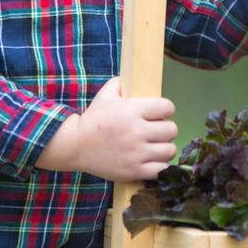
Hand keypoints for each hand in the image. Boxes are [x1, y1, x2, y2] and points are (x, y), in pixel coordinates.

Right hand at [38, 78, 177, 180]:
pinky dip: (160, 165)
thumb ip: (123, 83)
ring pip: (169, 150)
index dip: (165, 110)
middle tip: (157, 131)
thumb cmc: (94, 118)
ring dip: (165, 147)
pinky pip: (162, 169)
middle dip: (166, 129)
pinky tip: (152, 160)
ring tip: (156, 146)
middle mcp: (136, 131)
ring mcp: (136, 153)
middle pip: (171, 129)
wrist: (75, 145)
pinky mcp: (134, 170)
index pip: (168, 107)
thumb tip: (138, 77)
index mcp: (131, 110)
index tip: (159, 114)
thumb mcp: (106, 94)